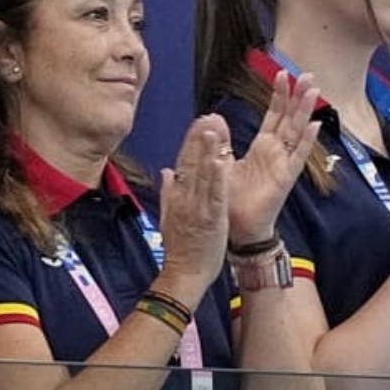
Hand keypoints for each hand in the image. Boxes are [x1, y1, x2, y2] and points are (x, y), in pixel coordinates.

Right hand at [156, 116, 232, 305]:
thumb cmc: (181, 249)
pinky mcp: (211, 219)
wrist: (184, 274)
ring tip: (214, 129)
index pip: (183, 163)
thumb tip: (167, 171)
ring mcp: (197, 208)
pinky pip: (215, 195)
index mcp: (177, 197)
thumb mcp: (169, 217)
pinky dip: (218, 178)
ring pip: (203, 175)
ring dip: (208, 151)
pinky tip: (222, 161)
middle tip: (208, 116)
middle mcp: (185, 198)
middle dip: (199, 139)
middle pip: (192, 163)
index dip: (191, 142)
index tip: (199, 123)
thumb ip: (169, 192)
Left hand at [227, 70, 320, 243]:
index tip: (282, 73)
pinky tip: (315, 125)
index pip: (274, 115)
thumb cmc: (232, 200)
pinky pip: (298, 156)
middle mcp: (276, 152)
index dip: (279, 95)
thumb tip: (212, 118)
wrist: (237, 228)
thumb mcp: (220, 163)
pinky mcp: (286, 178)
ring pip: (297, 131)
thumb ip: (219, 142)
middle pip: (290, 118)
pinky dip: (306, 141)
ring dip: (305, 110)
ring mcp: (284, 164)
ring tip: (313, 90)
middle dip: (298, 96)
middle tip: (307, 74)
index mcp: (262, 148)